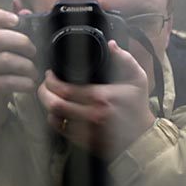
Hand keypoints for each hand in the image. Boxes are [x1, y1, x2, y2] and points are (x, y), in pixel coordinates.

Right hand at [0, 8, 37, 137]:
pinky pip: (6, 81)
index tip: (17, 21)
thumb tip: (23, 7)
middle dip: (22, 42)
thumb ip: (12, 30)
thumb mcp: (1, 53)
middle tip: (34, 52)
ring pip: (5, 60)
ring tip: (34, 73)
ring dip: (27, 66)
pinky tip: (30, 86)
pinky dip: (23, 83)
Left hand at [37, 41, 156, 160]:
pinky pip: (60, 130)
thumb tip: (111, 45)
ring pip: (54, 117)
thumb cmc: (137, 106)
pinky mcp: (83, 141)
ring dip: (47, 105)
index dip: (51, 81)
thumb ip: (125, 59)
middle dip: (43, 92)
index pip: (64, 89)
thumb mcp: (137, 78)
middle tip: (44, 85)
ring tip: (48, 96)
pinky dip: (54, 119)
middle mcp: (91, 115)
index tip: (50, 74)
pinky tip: (56, 112)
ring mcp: (86, 130)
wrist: (142, 136)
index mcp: (101, 97)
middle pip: (54, 104)